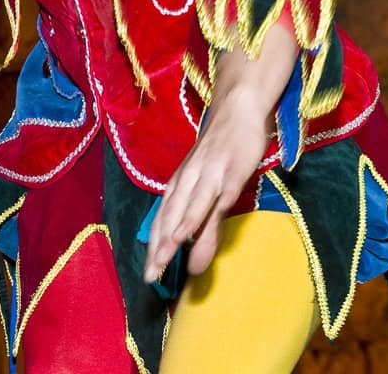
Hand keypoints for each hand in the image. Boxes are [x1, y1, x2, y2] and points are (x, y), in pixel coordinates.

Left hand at [143, 94, 269, 281]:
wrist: (238, 108)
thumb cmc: (224, 148)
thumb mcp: (212, 185)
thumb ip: (205, 219)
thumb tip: (194, 250)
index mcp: (180, 182)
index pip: (162, 220)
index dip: (154, 247)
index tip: (149, 275)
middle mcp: (187, 180)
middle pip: (168, 219)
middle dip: (158, 250)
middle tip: (151, 278)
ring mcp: (206, 176)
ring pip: (184, 211)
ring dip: (171, 238)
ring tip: (162, 264)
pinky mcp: (228, 174)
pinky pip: (210, 199)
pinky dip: (196, 217)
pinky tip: (188, 234)